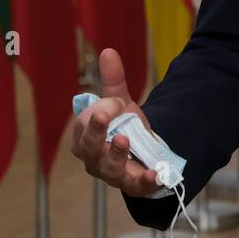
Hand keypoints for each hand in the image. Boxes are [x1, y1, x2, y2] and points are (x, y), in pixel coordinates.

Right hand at [69, 48, 162, 198]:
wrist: (146, 155)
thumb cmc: (124, 129)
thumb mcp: (121, 103)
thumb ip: (114, 81)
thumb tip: (108, 51)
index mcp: (85, 139)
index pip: (83, 126)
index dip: (97, 113)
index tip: (115, 102)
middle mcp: (93, 159)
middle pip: (88, 149)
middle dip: (95, 133)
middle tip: (104, 117)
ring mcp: (112, 174)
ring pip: (108, 168)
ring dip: (115, 153)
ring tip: (123, 139)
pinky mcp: (134, 185)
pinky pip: (137, 186)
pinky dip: (146, 181)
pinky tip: (155, 173)